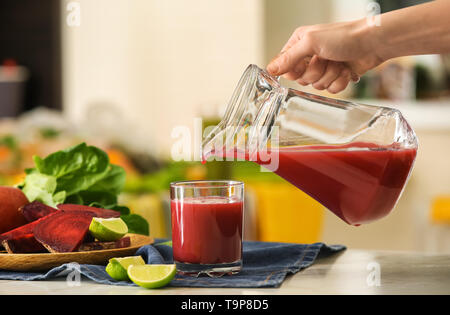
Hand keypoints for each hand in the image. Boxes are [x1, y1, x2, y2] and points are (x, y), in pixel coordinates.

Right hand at [267, 19, 383, 92]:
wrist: (373, 43)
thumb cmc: (344, 36)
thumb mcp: (311, 43)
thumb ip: (289, 57)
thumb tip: (270, 69)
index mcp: (299, 44)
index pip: (285, 67)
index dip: (295, 70)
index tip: (304, 64)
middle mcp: (309, 56)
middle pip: (301, 79)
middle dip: (315, 72)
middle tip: (325, 60)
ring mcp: (323, 68)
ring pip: (316, 86)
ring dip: (330, 76)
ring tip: (338, 62)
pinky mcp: (335, 77)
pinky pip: (330, 90)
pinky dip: (340, 82)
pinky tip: (346, 70)